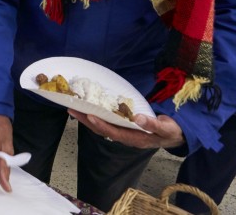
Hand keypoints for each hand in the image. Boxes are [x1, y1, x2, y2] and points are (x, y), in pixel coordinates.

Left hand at [68, 110, 184, 148]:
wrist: (175, 135)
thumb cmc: (171, 131)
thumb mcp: (166, 128)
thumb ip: (153, 124)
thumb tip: (137, 118)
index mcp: (135, 139)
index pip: (114, 132)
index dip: (101, 125)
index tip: (89, 115)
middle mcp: (126, 137)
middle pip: (102, 129)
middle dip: (86, 120)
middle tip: (71, 109)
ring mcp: (124, 132)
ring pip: (102, 126)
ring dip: (87, 117)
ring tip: (73, 108)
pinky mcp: (124, 127)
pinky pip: (107, 122)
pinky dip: (96, 115)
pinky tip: (88, 109)